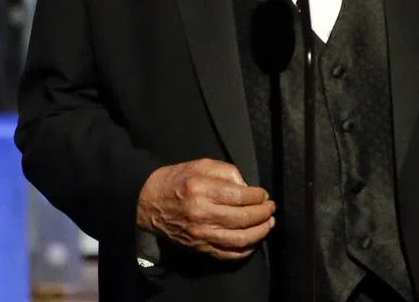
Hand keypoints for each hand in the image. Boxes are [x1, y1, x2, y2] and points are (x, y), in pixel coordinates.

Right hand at [136, 158, 275, 260]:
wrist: (148, 202)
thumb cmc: (175, 180)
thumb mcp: (200, 164)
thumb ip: (226, 171)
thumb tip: (247, 187)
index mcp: (201, 190)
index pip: (239, 196)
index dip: (258, 196)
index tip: (264, 194)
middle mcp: (201, 214)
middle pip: (242, 219)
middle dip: (263, 213)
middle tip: (271, 208)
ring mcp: (200, 234)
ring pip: (239, 239)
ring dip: (260, 232)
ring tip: (269, 223)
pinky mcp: (199, 248)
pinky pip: (227, 254)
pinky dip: (245, 250)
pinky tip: (254, 240)